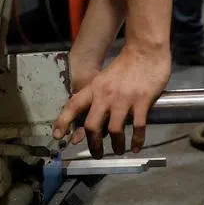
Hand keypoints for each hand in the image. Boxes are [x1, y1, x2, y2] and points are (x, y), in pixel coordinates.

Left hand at [52, 45, 170, 157]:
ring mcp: (124, 99)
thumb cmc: (125, 66)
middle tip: (96, 154)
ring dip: (116, 146)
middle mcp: (105, 95)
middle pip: (91, 125)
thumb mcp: (105, 79)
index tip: (58, 137)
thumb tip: (91, 120)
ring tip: (118, 151)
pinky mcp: (142, 101)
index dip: (63, 122)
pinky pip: (138, 127)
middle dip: (93, 144)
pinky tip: (136, 147)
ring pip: (114, 130)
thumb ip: (98, 98)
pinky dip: (136, 140)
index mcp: (94, 88)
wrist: (145, 51)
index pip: (73, 106)